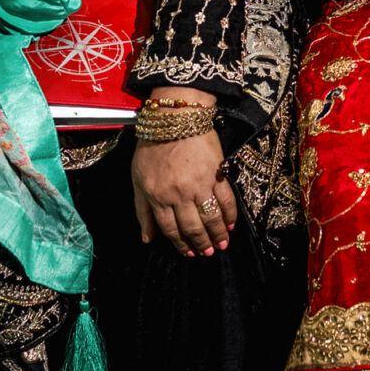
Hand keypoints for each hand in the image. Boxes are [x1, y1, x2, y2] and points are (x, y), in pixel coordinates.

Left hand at [132, 111, 236, 257]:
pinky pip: (226, 200)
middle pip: (192, 227)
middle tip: (208, 253)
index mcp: (158, 196)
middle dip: (201, 244)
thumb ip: (142, 211)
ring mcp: (200, 184)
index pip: (171, 229)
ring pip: (211, 217)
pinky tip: (231, 224)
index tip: (189, 253)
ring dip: (217, 234)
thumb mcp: (138, 179)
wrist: (175, 117)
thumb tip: (147, 239)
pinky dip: (230, 214)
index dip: (181, 244)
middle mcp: (179, 194)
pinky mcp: (217, 173)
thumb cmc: (152, 146)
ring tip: (221, 244)